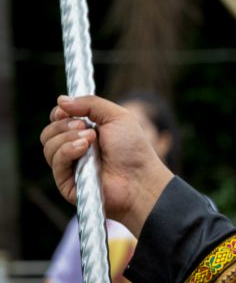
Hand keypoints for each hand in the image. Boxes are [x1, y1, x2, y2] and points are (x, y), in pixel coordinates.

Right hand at [41, 95, 173, 235]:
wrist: (140, 177)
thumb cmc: (133, 147)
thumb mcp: (116, 116)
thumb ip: (90, 104)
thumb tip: (61, 100)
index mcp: (84, 132)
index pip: (57, 120)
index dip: (59, 114)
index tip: (67, 111)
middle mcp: (74, 149)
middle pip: (48, 132)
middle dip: (64, 124)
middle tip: (85, 126)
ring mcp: (70, 167)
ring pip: (49, 146)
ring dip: (68, 137)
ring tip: (91, 139)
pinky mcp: (67, 183)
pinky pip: (56, 162)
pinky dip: (67, 151)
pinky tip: (83, 148)